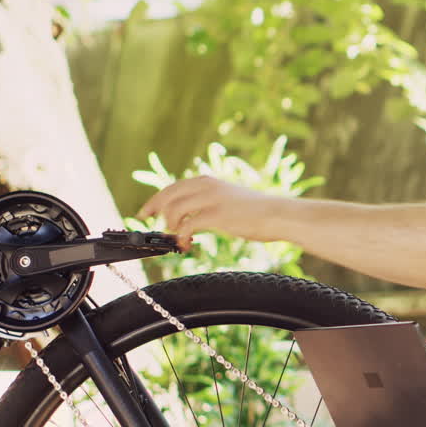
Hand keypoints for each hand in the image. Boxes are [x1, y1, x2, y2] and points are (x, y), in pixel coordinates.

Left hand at [138, 176, 281, 249]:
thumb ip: (210, 203)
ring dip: (170, 227)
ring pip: (174, 210)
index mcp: (210, 181)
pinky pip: (187, 225)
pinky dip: (181, 237)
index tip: (146, 211)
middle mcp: (207, 186)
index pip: (173, 187)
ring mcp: (211, 200)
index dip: (156, 199)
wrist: (279, 215)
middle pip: (168, 195)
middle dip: (154, 210)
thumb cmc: (260, 212)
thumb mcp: (230, 200)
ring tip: (178, 239)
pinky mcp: (216, 215)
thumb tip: (192, 219)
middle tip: (147, 224)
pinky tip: (187, 244)